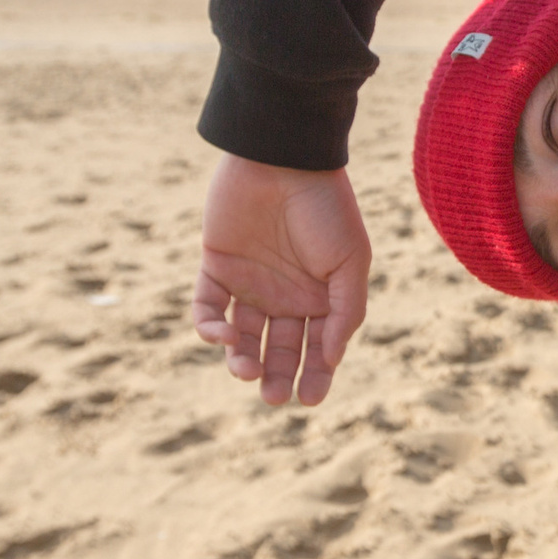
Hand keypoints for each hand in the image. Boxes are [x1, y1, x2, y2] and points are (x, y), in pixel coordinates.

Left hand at [192, 154, 371, 405]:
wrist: (283, 158)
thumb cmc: (326, 208)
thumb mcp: (350, 262)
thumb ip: (344, 313)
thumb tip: (331, 359)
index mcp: (321, 297)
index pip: (317, 349)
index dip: (315, 376)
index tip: (308, 399)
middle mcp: (284, 295)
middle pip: (278, 350)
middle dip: (276, 377)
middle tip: (273, 397)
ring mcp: (248, 282)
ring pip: (241, 336)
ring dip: (241, 360)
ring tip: (245, 371)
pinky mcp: (215, 266)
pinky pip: (207, 307)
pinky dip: (210, 328)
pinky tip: (221, 335)